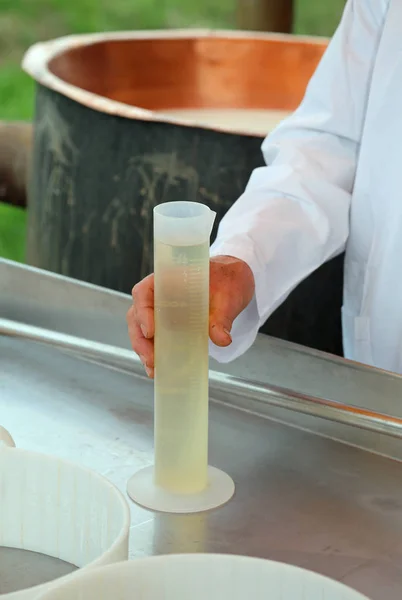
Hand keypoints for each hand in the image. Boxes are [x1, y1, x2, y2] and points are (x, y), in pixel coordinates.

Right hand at [126, 255, 254, 377]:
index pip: (144, 292)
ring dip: (144, 349)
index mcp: (168, 279)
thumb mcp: (228, 297)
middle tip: (151, 358)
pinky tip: (158, 369)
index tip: (151, 332)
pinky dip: (154, 353)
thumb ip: (223, 316)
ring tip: (153, 368)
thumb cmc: (227, 281)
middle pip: (137, 314)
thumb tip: (222, 339)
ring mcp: (161, 309)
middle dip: (140, 339)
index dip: (142, 311)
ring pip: (141, 329)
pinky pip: (154, 338)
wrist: (233, 282)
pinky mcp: (168, 324)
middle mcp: (159, 294)